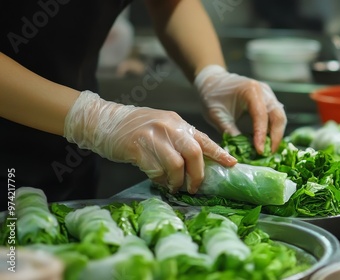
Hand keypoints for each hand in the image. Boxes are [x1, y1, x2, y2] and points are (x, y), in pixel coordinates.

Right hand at [64, 91, 236, 193]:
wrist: (103, 121)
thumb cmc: (134, 128)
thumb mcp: (161, 127)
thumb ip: (178, 142)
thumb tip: (196, 165)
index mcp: (177, 122)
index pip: (203, 139)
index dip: (219, 153)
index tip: (232, 164)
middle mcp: (168, 127)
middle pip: (194, 153)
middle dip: (197, 175)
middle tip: (194, 188)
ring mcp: (153, 136)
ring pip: (176, 165)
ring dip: (176, 181)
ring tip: (173, 187)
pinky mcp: (137, 147)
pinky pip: (156, 170)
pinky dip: (160, 180)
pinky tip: (157, 180)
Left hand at [194, 65, 286, 153]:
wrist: (212, 82)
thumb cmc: (212, 95)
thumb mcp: (216, 115)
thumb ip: (229, 131)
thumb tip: (241, 151)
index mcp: (251, 90)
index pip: (261, 115)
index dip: (262, 135)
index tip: (259, 151)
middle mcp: (264, 91)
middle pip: (278, 116)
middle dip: (275, 137)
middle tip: (267, 154)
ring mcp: (268, 96)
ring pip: (280, 117)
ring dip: (276, 135)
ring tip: (267, 151)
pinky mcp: (268, 102)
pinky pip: (275, 117)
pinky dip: (272, 131)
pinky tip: (265, 142)